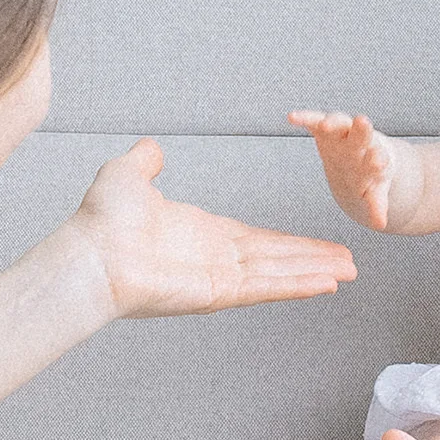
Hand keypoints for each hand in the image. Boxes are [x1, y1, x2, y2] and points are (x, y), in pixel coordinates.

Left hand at [63, 138, 356, 319]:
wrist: (89, 254)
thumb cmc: (101, 221)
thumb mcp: (127, 176)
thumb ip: (146, 162)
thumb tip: (153, 147)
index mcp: (202, 235)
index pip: (259, 240)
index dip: (292, 243)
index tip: (320, 246)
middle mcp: (216, 258)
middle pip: (279, 258)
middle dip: (315, 259)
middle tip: (349, 262)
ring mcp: (220, 277)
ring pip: (280, 272)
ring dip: (315, 271)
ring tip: (349, 272)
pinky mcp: (220, 292)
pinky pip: (267, 286)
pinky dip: (298, 284)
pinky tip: (326, 283)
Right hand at [288, 108, 393, 229]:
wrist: (361, 162)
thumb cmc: (369, 179)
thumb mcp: (373, 192)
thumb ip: (375, 205)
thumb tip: (380, 224)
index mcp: (374, 159)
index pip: (376, 160)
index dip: (377, 161)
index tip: (380, 161)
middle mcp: (360, 143)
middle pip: (362, 136)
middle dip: (362, 131)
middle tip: (363, 122)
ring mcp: (343, 133)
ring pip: (340, 123)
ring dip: (332, 122)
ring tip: (324, 124)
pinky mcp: (325, 128)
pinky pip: (314, 120)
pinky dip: (304, 118)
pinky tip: (291, 118)